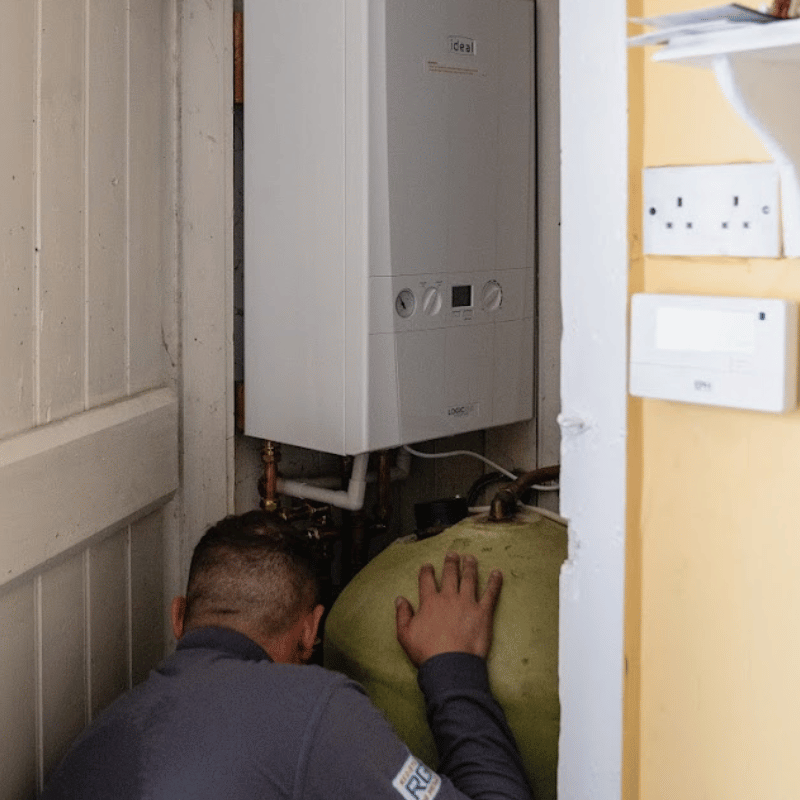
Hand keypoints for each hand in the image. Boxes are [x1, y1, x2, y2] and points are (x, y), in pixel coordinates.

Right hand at [395, 551, 502, 667]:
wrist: (450, 664)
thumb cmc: (426, 652)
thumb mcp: (405, 634)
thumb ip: (402, 614)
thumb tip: (400, 599)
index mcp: (430, 602)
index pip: (427, 580)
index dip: (427, 571)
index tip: (428, 565)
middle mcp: (449, 598)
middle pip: (450, 575)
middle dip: (451, 563)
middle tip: (453, 554)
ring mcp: (467, 603)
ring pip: (469, 579)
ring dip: (470, 567)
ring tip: (470, 558)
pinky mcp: (483, 612)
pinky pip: (490, 594)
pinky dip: (494, 582)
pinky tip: (497, 573)